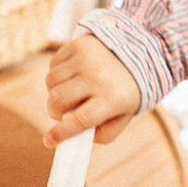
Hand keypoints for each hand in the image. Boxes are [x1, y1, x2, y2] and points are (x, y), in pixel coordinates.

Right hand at [45, 32, 141, 147]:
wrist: (138, 53)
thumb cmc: (125, 91)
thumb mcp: (122, 117)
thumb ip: (102, 134)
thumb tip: (74, 139)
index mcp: (112, 99)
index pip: (81, 119)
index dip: (61, 133)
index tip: (49, 141)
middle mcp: (98, 77)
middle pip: (58, 101)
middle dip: (55, 112)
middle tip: (63, 114)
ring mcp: (86, 58)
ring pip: (51, 82)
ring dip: (55, 92)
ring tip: (72, 91)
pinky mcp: (78, 45)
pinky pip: (53, 65)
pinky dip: (58, 74)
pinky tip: (73, 75)